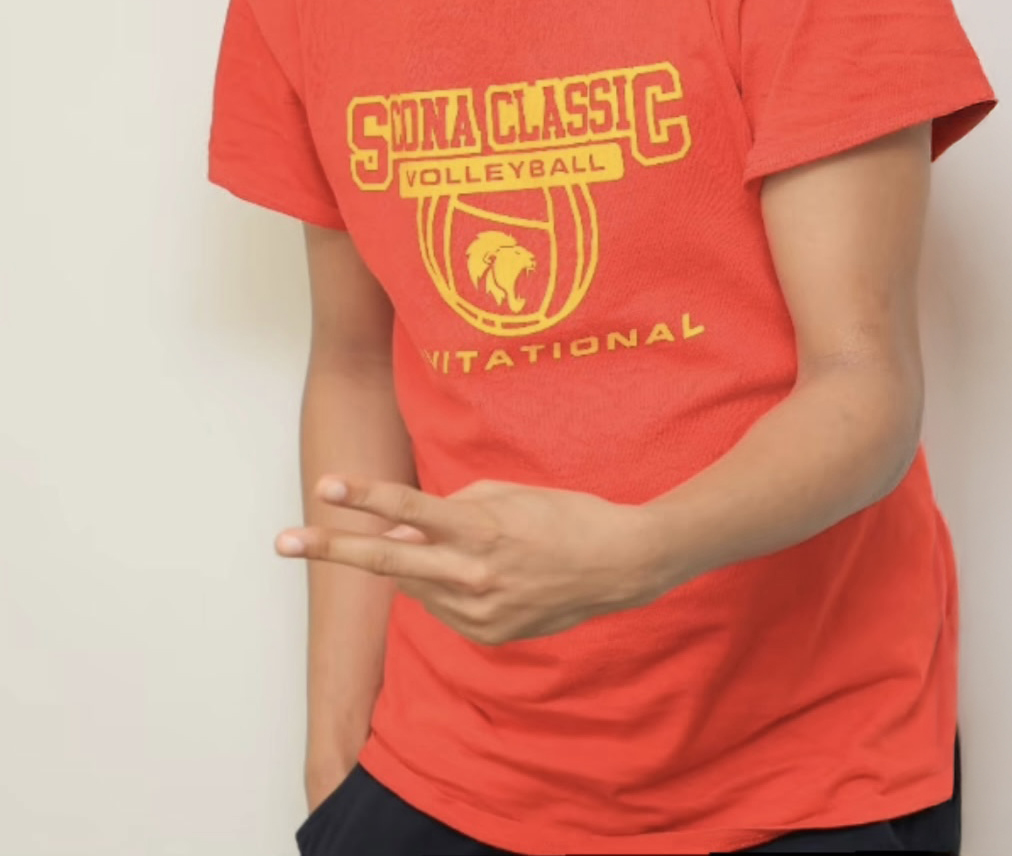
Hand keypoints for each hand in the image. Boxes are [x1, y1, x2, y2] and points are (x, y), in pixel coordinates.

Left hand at [276, 477, 664, 644]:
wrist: (619, 566)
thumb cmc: (564, 516)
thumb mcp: (508, 495)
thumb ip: (452, 509)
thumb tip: (405, 533)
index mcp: (482, 530)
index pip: (408, 513)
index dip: (363, 498)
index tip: (325, 486)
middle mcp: (474, 575)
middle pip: (387, 561)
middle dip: (333, 548)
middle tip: (282, 540)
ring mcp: (479, 612)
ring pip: (415, 585)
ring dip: (414, 564)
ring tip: (464, 546)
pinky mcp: (488, 635)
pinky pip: (444, 607)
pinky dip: (446, 586)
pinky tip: (485, 572)